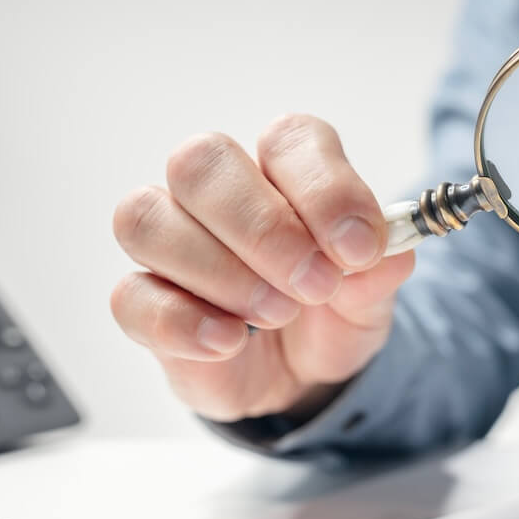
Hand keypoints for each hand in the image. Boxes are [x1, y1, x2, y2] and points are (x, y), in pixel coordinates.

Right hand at [110, 115, 414, 422]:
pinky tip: (229, 342)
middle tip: (315, 283)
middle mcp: (218, 193)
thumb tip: (387, 253)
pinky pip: (131, 295)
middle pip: (200, 163)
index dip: (324, 189)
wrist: (307, 377)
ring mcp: (172, 244)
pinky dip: (182, 321)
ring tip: (278, 314)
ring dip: (220, 270)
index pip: (288, 140)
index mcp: (284, 169)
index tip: (359, 247)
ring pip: (148, 219)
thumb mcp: (373, 296)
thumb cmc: (333, 311)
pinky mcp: (146, 303)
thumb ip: (379, 271)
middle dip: (262, 227)